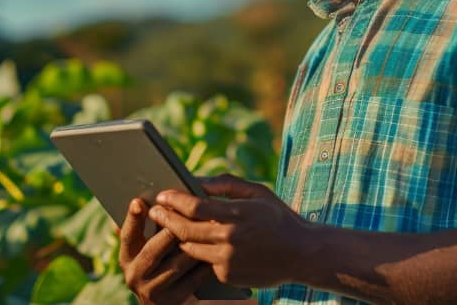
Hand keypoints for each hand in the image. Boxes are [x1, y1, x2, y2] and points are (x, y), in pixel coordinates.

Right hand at [119, 197, 213, 304]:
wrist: (170, 300)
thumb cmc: (163, 262)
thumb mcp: (150, 247)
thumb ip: (151, 226)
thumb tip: (154, 197)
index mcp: (127, 257)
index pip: (127, 235)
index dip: (133, 219)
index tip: (139, 201)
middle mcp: (135, 275)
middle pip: (155, 248)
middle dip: (173, 228)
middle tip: (190, 210)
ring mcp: (152, 290)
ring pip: (178, 262)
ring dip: (195, 244)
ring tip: (210, 224)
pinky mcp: (173, 299)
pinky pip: (193, 277)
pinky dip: (205, 261)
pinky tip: (217, 248)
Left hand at [149, 173, 312, 287]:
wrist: (302, 254)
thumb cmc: (278, 217)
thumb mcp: (257, 193)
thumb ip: (226, 185)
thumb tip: (197, 180)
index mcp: (238, 214)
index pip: (195, 206)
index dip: (174, 200)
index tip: (162, 194)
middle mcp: (231, 239)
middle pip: (186, 230)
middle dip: (166, 219)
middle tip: (154, 210)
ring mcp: (228, 260)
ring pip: (190, 249)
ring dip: (177, 238)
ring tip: (166, 226)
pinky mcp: (228, 276)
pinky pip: (204, 263)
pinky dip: (198, 252)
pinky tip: (189, 243)